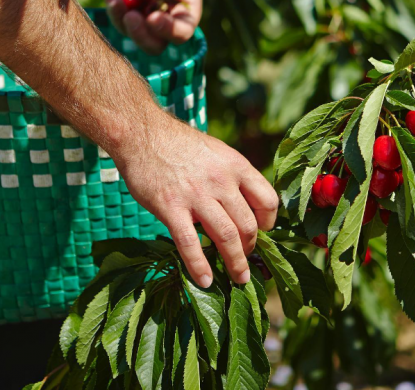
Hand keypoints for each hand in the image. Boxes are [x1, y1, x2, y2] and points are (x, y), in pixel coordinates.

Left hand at [105, 0, 201, 54]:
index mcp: (185, 18)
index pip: (180, 34)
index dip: (168, 30)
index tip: (154, 17)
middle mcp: (165, 27)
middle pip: (153, 45)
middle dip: (140, 35)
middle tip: (130, 17)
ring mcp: (144, 23)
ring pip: (129, 32)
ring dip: (119, 16)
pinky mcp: (126, 14)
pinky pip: (115, 15)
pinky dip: (110, 1)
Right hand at [115, 112, 278, 287]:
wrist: (144, 134)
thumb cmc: (181, 146)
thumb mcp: (218, 153)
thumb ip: (232, 178)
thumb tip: (243, 207)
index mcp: (237, 166)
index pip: (268, 200)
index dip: (268, 222)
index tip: (261, 232)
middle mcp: (222, 181)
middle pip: (249, 225)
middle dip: (251, 249)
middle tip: (246, 260)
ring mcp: (197, 195)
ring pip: (226, 237)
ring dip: (236, 263)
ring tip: (238, 279)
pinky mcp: (171, 208)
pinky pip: (190, 244)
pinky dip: (199, 267)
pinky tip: (206, 281)